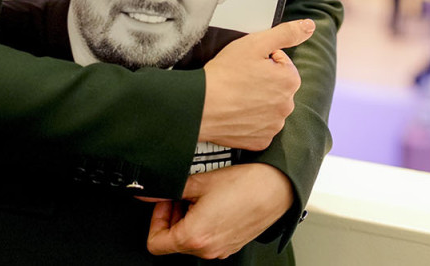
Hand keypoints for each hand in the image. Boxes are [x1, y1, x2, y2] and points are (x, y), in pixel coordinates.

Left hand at [146, 163, 292, 258]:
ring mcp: (221, 249)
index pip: (155, 243)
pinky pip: (209, 239)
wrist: (277, 187)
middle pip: (174, 241)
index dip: (155, 219)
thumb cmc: (246, 184)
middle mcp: (207, 249)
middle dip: (173, 216)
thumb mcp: (201, 181)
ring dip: (189, 219)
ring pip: (192, 240)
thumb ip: (171, 188)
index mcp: (194, 237)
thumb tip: (152, 191)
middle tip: (182, 195)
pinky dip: (205, 223)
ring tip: (201, 196)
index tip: (165, 202)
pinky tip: (215, 203)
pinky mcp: (232, 244)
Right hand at [200, 19, 313, 150]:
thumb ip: (286, 33)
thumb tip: (309, 26)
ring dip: (258, 101)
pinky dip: (250, 120)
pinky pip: (260, 127)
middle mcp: (287, 106)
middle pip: (277, 86)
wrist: (201, 105)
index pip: (281, 63)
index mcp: (290, 81)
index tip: (247, 64)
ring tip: (237, 95)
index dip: (263, 60)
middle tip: (240, 79)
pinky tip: (237, 112)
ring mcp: (273, 126)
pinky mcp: (260, 141)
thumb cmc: (225, 74)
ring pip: (269, 107)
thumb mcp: (256, 43)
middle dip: (263, 81)